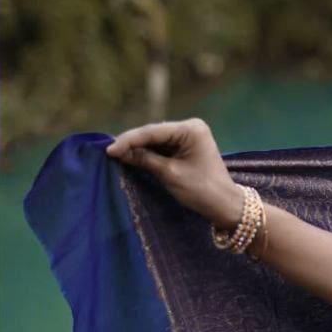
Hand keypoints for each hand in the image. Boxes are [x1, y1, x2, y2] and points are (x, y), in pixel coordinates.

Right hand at [106, 118, 243, 227]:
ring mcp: (188, 136)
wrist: (224, 204)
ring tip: (115, 154)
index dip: (129, 140)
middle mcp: (190, 127)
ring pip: (155, 140)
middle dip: (131, 143)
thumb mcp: (170, 174)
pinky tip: (131, 156)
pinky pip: (162, 147)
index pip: (153, 131)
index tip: (109, 150)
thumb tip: (118, 152)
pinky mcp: (185, 146)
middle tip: (108, 152)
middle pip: (153, 133)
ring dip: (137, 148)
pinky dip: (147, 153)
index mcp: (191, 129)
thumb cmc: (201, 190)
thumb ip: (144, 159)